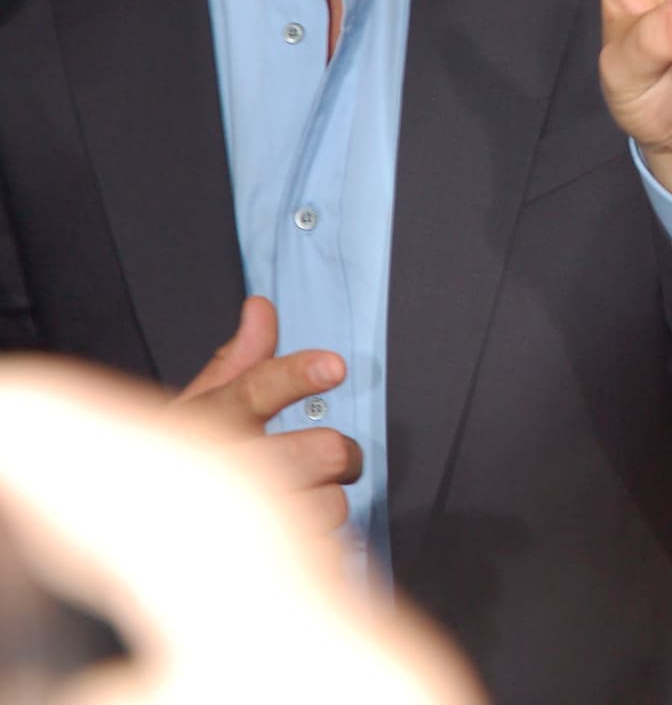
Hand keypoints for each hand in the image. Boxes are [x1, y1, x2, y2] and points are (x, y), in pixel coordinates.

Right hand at [0, 359, 486, 703]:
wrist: (119, 548)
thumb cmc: (160, 479)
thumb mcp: (186, 415)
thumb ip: (235, 363)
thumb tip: (261, 309)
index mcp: (208, 426)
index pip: (254, 390)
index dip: (297, 376)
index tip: (333, 366)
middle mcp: (224, 474)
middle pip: (323, 451)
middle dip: (339, 454)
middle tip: (332, 458)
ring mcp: (244, 530)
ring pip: (331, 506)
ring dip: (328, 504)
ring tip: (299, 506)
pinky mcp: (262, 575)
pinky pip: (329, 555)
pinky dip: (329, 549)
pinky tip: (303, 546)